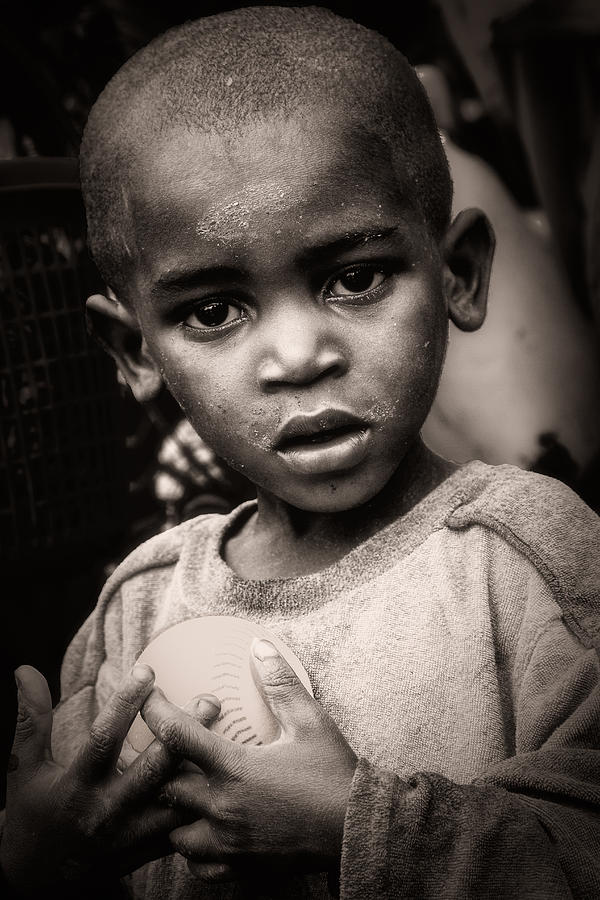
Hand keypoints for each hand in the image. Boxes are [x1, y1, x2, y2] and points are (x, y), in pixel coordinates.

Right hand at [0, 664, 220, 895]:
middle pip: (153, 768)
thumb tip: (25, 669)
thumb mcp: (26, 769)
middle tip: (207, 698)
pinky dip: (203, 797)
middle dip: (181, 731)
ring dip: (200, 763)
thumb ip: (31, 719)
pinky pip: (185, 824)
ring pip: (177, 797)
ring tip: (220, 727)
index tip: (146, 670)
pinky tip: (218, 768)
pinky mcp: (150, 849)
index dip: (125, 703)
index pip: (103, 740)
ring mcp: (133, 833)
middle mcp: (108, 811)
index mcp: (77, 786)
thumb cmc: (34, 814)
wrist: (42, 882)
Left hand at [142, 639, 356, 884]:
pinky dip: (194, 849)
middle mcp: (223, 808)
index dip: (155, 710)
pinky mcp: (240, 868)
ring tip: (188, 794)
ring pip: (174, 833)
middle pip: (165, 786)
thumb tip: (259, 646)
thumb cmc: (334, 774)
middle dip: (164, 766)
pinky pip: (198, 865)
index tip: (149, 696)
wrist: (358, 831)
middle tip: (172, 750)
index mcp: (235, 768)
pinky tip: (207, 830)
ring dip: (175, 813)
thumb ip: (279, 682)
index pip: (177, 734)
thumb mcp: (309, 721)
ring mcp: (229, 843)